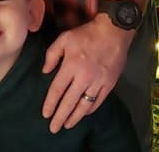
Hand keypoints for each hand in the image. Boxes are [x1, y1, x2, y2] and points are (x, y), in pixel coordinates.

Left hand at [42, 15, 132, 132]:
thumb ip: (52, 54)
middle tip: (54, 128)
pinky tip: (84, 112)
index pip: (57, 89)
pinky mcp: (109, 84)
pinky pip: (98, 101)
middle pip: (69, 102)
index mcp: (71, 65)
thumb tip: (45, 71)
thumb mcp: (65, 38)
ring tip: (67, 125)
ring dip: (75, 117)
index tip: (45, 114)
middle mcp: (84, 76)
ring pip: (84, 105)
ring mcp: (98, 81)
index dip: (50, 103)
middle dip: (60, 117)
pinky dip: (90, 109)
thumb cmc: (87, 34)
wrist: (113, 31)